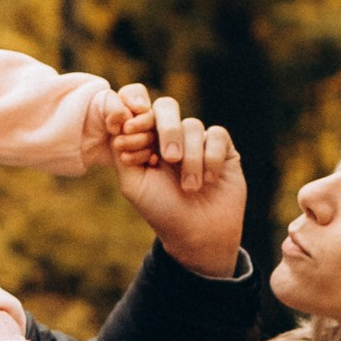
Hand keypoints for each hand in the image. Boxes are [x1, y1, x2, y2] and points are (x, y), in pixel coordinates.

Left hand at [105, 90, 244, 278]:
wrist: (197, 234)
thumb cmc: (162, 210)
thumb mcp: (133, 184)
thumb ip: (122, 152)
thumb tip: (118, 121)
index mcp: (147, 141)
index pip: (141, 112)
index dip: (137, 117)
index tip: (130, 131)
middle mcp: (172, 136)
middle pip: (167, 107)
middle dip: (167, 129)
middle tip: (169, 158)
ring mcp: (198, 141)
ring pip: (193, 126)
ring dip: (191, 159)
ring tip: (190, 187)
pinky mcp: (223, 149)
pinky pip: (217, 135)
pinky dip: (211, 158)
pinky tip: (209, 180)